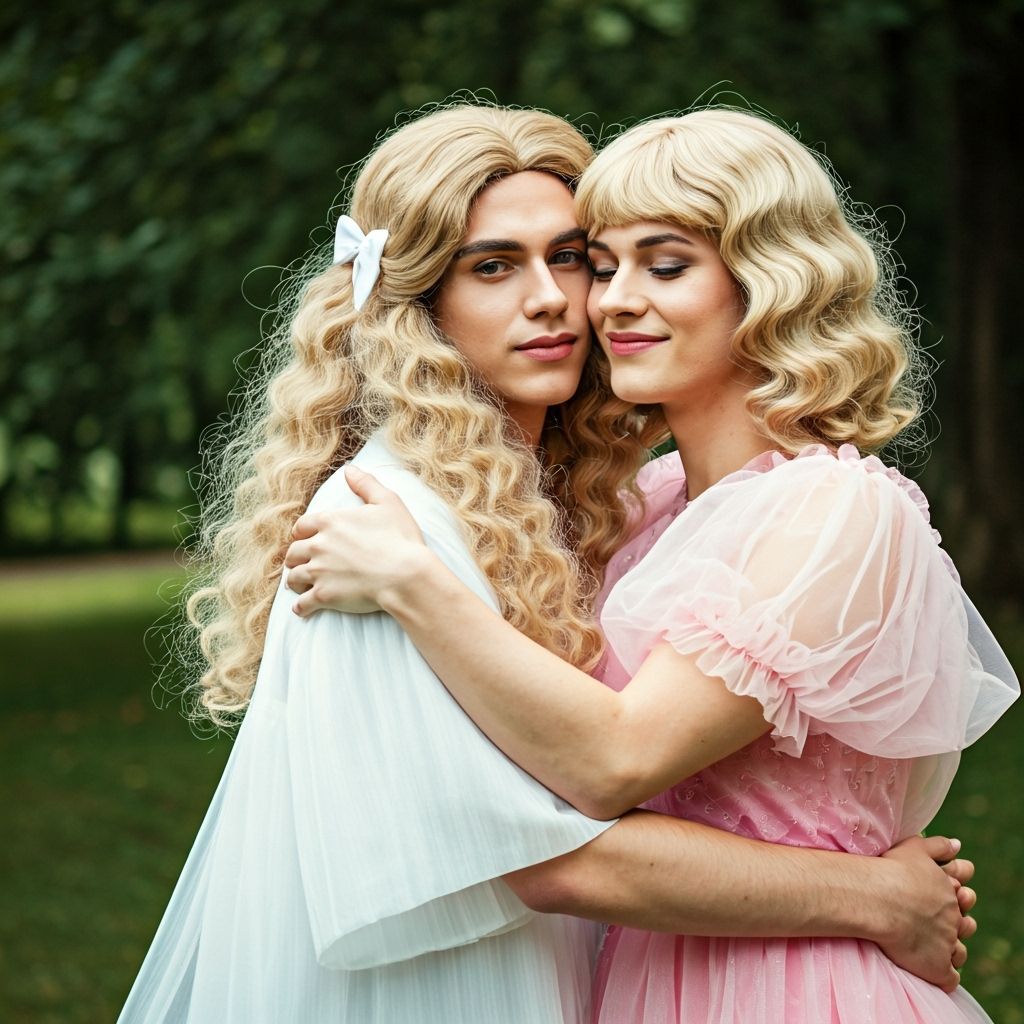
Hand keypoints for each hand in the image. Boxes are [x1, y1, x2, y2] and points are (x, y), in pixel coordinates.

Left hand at [284, 466, 426, 615]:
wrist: (406, 575)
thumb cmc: (400, 538)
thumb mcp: (388, 502)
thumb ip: (366, 484)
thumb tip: (349, 470)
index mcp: (329, 522)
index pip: (301, 527)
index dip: (302, 534)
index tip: (305, 539)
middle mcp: (318, 545)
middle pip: (293, 553)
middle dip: (296, 558)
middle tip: (300, 563)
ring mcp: (319, 572)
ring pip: (294, 578)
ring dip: (295, 581)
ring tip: (300, 585)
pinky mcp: (323, 596)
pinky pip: (302, 604)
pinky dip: (301, 607)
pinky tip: (302, 608)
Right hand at [876, 835, 974, 991]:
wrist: (876, 899)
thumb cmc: (891, 871)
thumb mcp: (915, 848)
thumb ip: (938, 846)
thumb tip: (957, 845)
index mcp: (950, 891)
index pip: (965, 895)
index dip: (956, 895)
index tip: (937, 893)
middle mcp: (953, 918)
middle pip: (964, 924)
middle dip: (955, 923)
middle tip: (931, 919)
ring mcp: (947, 943)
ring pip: (958, 951)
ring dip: (950, 949)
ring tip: (930, 944)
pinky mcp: (938, 967)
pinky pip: (949, 978)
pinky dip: (943, 974)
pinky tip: (927, 966)